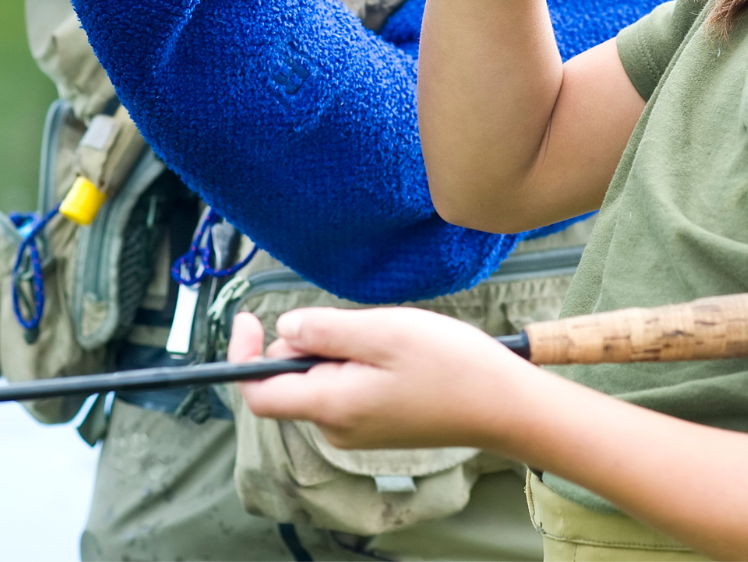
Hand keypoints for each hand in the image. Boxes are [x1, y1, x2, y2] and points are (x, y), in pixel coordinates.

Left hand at [229, 307, 542, 452]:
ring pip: (323, 380)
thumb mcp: (383, 331)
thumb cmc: (450, 365)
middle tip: (361, 322)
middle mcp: (337, 427)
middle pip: (293, 380)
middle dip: (310, 342)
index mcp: (332, 406)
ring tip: (390, 338)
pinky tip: (399, 355)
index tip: (250, 317)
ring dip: (341, 350)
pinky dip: (360, 364)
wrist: (504, 405)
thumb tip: (282, 330)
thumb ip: (325, 331)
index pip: (259, 393)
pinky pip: (348, 388)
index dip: (243, 356)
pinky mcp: (377, 426)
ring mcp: (358, 431)